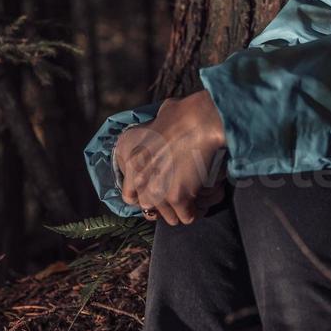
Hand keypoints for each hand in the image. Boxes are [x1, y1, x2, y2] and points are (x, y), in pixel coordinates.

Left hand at [116, 90, 226, 224]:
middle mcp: (136, 177)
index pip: (129, 194)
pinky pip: (187, 216)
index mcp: (128, 157)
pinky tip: (203, 201)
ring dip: (180, 209)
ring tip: (193, 199)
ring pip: (168, 217)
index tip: (158, 188)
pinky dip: (196, 210)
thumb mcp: (158, 117)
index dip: (145, 192)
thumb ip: (156, 128)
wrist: (199, 122)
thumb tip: (164, 119)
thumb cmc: (184, 114)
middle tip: (177, 194)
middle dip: (162, 204)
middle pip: (147, 207)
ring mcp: (154, 190)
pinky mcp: (176, 198)